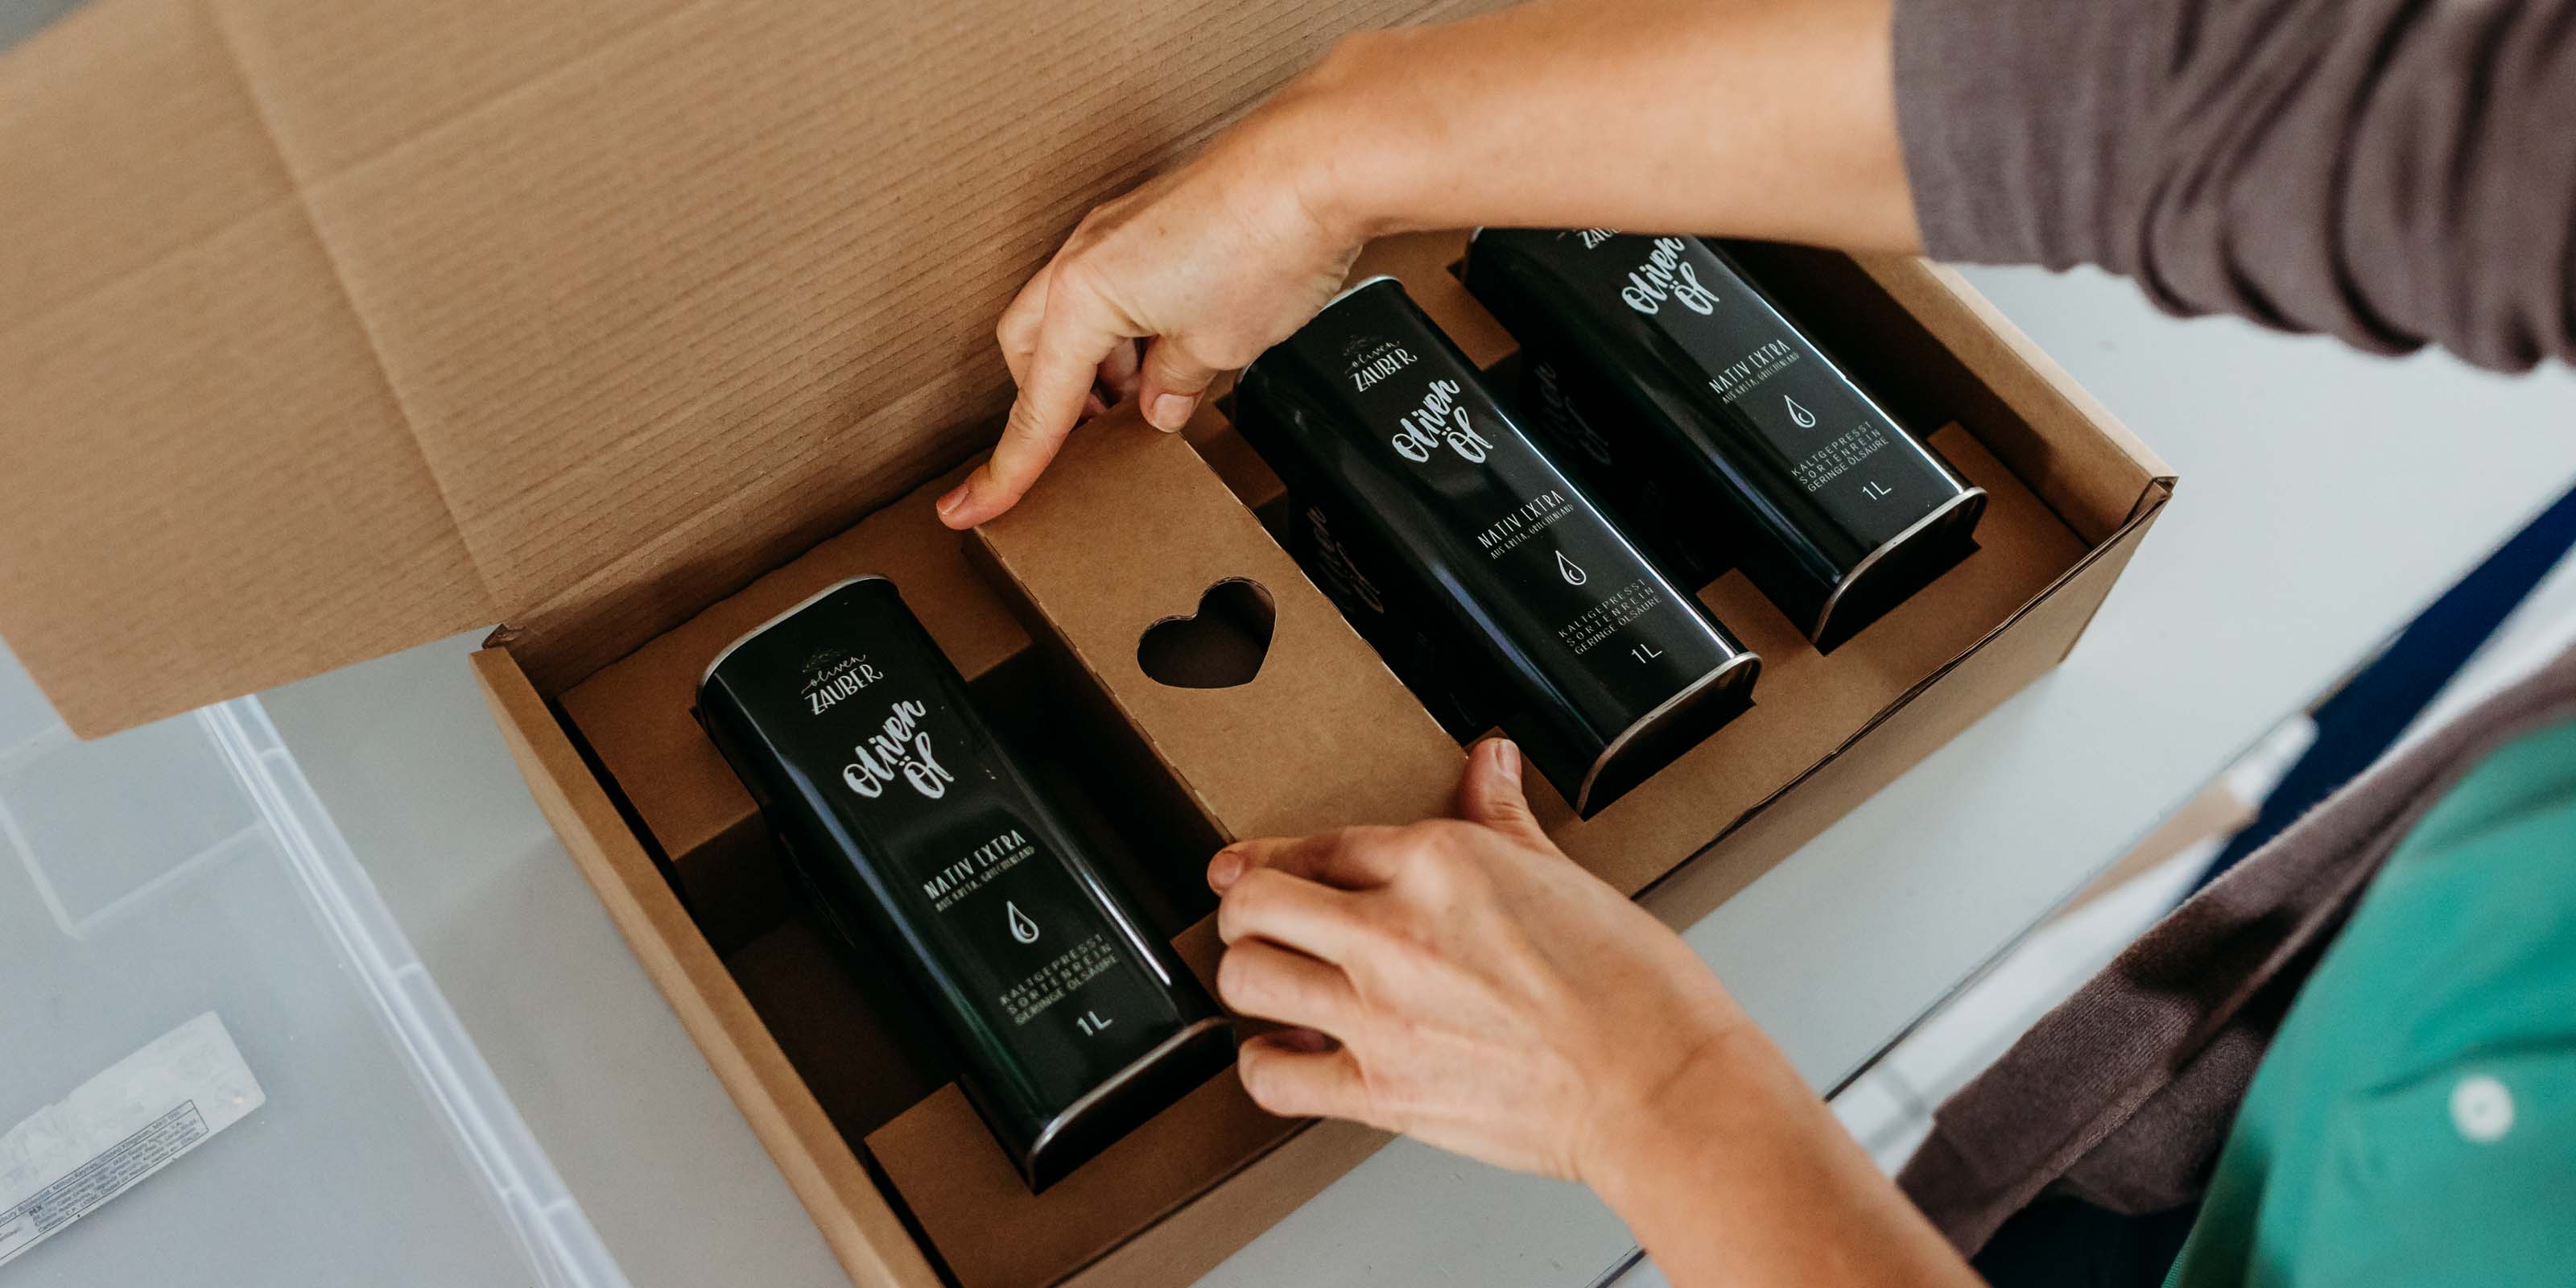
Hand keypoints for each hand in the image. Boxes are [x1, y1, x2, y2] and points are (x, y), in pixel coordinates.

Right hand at [936, 101, 1364, 528]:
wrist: (1317, 165)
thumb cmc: (1266, 244)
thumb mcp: (1217, 349)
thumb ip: (1173, 387)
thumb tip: (1158, 405)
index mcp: (1080, 298)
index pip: (1037, 409)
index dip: (1007, 471)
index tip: (967, 509)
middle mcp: (1084, 258)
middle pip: (1031, 350)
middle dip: (1054, 402)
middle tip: (1094, 440)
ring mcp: (1116, 231)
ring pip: (1073, 316)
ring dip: (1100, 364)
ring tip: (1157, 393)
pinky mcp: (1152, 220)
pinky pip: (1113, 286)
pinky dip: (1130, 328)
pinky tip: (1179, 346)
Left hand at [1207, 739, 1982, 1286]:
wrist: (1661, 1086)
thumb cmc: (1634, 992)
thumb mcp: (1563, 875)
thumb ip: (1501, 818)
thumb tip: (1487, 759)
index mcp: (1441, 864)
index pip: (1319, 844)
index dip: (1277, 858)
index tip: (1254, 867)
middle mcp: (1396, 931)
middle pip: (1254, 903)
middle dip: (1248, 913)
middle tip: (1260, 926)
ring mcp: (1380, 1013)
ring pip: (1245, 978)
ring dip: (1248, 980)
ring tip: (1271, 984)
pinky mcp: (1380, 1090)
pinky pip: (1271, 1076)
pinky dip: (1265, 1066)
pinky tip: (1286, 1055)